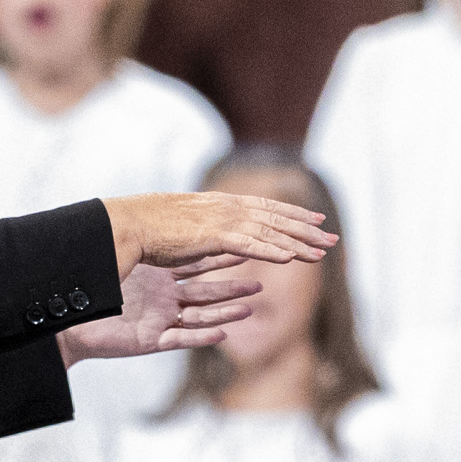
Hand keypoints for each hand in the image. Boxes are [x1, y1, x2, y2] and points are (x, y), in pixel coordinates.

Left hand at [61, 255, 262, 362]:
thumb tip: (148, 210)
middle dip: (232, 290)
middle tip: (259, 284)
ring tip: (248, 309)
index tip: (246, 248)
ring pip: (198, 318)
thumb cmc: (89, 288)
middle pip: (205, 294)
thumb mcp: (118, 262)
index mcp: (158, 280)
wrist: (66, 321)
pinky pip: (178, 340)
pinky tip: (221, 335)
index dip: (221, 260)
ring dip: (223, 314)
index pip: (196, 267)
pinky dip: (199, 339)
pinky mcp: (149, 342)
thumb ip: (137, 243)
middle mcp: (163, 302)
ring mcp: (158, 322)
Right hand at [104, 190, 333, 271]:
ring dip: (298, 242)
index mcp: (220, 204)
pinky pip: (251, 244)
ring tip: (323, 251)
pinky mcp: (213, 236)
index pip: (265, 207)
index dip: (292, 213)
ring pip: (270, 231)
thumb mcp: (185, 226)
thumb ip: (205, 230)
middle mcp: (226, 208)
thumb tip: (213, 234)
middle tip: (333, 237)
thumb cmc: (149, 228)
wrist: (127, 224)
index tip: (314, 220)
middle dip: (306, 228)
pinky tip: (292, 257)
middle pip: (276, 218)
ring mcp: (221, 220)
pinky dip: (273, 249)